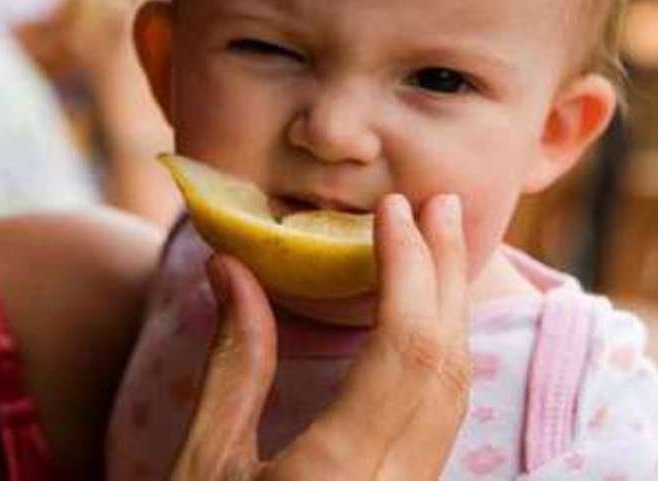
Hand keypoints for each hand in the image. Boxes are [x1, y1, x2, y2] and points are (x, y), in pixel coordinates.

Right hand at [170, 194, 469, 480]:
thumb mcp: (203, 461)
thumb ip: (231, 363)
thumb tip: (231, 264)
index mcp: (339, 473)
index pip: (403, 350)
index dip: (407, 268)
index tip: (393, 209)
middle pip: (444, 365)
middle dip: (444, 274)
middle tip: (440, 204)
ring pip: (453, 394)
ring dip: (449, 311)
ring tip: (437, 245)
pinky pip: (442, 416)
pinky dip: (438, 352)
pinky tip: (425, 317)